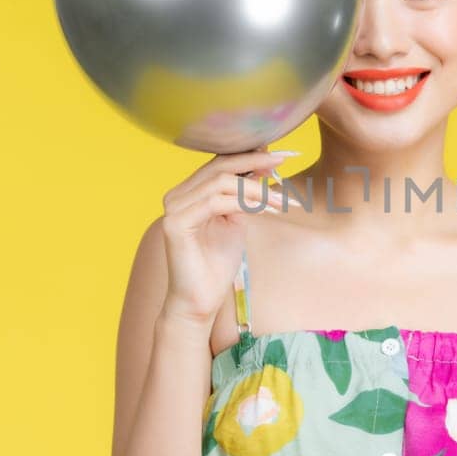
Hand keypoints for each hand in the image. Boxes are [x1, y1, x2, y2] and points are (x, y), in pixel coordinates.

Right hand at [157, 148, 289, 323]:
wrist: (201, 300)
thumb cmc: (217, 263)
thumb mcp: (236, 221)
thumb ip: (243, 195)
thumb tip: (263, 166)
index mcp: (188, 192)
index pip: (218, 164)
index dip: (249, 156)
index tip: (280, 155)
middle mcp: (176, 195)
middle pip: (219, 167)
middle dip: (255, 162)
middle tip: (283, 160)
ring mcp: (173, 208)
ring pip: (220, 183)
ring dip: (256, 189)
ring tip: (282, 200)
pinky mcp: (175, 224)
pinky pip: (215, 202)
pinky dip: (244, 202)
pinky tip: (267, 209)